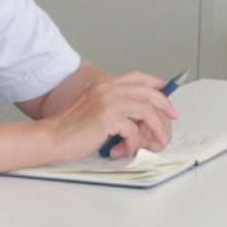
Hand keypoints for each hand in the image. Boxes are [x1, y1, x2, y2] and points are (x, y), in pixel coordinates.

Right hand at [54, 71, 179, 161]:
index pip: (136, 77)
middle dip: (165, 103)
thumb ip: (114, 108)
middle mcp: (106, 89)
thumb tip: (139, 119)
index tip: (167, 90)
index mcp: (103, 86)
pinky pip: (133, 130)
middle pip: (146, 91)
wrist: (52, 138)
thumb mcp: (94, 111)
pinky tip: (126, 149)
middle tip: (174, 115)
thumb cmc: (70, 130)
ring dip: (155, 127)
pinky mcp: (107, 117)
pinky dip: (134, 142)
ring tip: (159, 140)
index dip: (155, 82)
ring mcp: (107, 102)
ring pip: (145, 110)